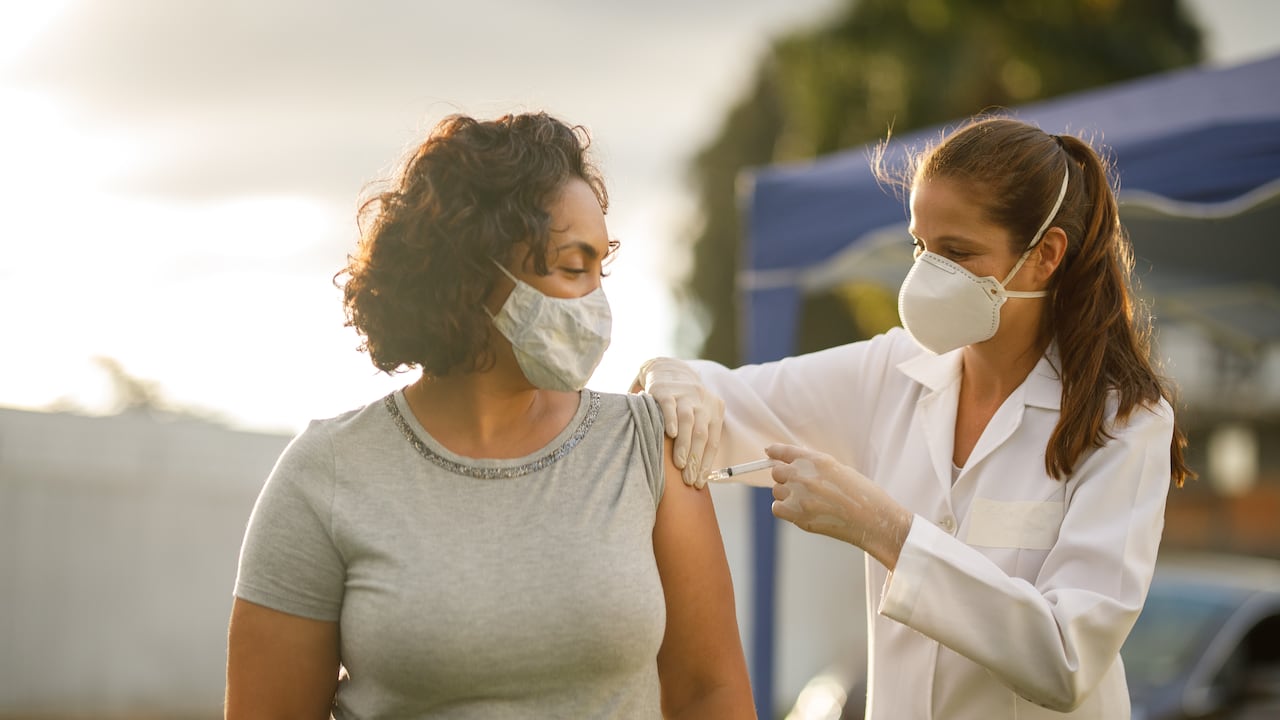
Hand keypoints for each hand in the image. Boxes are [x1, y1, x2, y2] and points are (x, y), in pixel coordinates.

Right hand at [636, 357, 723, 488]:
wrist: (666, 368)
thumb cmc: (682, 401)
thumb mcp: (698, 413)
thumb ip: (699, 435)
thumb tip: (696, 471)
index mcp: (713, 410)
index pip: (712, 441)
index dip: (707, 463)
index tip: (700, 482)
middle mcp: (701, 402)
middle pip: (702, 433)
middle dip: (696, 459)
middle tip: (690, 479)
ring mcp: (684, 395)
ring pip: (687, 421)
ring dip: (685, 445)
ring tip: (680, 464)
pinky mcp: (664, 390)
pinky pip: (669, 406)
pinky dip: (671, 420)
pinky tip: (670, 435)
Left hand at [765, 443, 913, 569]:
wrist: (874, 521)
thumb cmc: (863, 496)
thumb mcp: (841, 471)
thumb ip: (817, 468)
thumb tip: (795, 469)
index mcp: (818, 460)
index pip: (786, 451)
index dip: (775, 451)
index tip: (769, 452)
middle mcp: (805, 475)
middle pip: (777, 471)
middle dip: (785, 477)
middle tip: (799, 486)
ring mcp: (799, 496)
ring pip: (777, 491)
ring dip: (786, 494)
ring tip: (807, 501)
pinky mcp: (798, 515)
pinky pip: (777, 508)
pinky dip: (784, 509)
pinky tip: (799, 511)